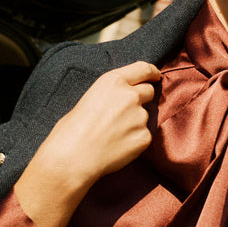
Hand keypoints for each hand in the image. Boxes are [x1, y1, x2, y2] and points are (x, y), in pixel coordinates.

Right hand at [14, 61, 159, 226]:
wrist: (73, 157)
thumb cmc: (72, 130)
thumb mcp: (89, 98)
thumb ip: (110, 95)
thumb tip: (119, 102)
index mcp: (113, 81)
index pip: (142, 69)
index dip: (151, 72)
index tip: (155, 75)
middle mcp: (130, 96)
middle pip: (148, 91)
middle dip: (142, 98)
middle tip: (127, 113)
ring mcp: (139, 117)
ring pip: (144, 117)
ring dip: (134, 123)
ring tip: (113, 135)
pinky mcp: (144, 137)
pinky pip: (144, 136)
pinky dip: (134, 141)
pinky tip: (117, 147)